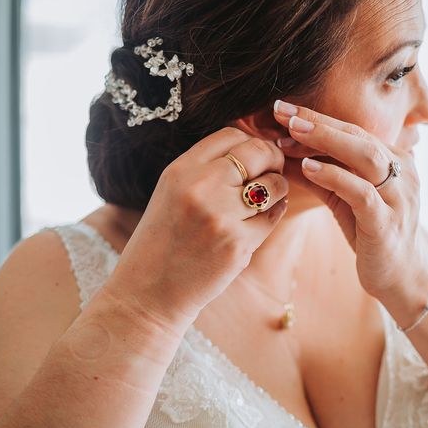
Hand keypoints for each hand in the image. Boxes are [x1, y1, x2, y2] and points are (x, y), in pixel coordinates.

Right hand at [105, 127, 288, 333]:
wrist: (149, 292)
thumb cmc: (163, 240)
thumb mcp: (172, 192)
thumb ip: (205, 168)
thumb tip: (253, 147)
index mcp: (180, 170)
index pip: (231, 134)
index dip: (251, 142)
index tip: (256, 156)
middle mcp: (200, 187)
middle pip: (257, 152)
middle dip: (272, 159)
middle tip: (273, 170)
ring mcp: (220, 216)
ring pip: (273, 184)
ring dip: (278, 188)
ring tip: (268, 197)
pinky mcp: (238, 244)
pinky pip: (273, 217)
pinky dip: (274, 214)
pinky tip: (263, 218)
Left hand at [273, 100, 427, 297]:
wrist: (401, 276)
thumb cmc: (371, 231)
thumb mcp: (343, 197)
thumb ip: (320, 173)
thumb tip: (281, 151)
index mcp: (394, 160)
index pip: (353, 129)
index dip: (318, 117)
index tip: (283, 109)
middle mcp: (402, 172)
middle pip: (358, 135)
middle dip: (318, 121)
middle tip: (283, 112)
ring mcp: (398, 196)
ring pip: (365, 156)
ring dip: (326, 140)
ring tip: (291, 132)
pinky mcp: (387, 222)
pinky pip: (362, 192)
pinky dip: (334, 176)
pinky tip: (308, 168)